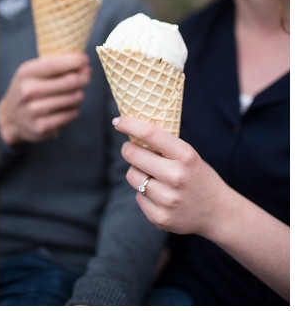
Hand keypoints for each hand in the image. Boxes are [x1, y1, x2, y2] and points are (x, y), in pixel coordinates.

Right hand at [0, 53, 90, 145]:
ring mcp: (34, 111)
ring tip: (73, 94)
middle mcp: (28, 91)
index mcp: (25, 73)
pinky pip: (72, 114)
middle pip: (70, 81)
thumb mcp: (32, 72)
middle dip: (83, 77)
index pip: (56, 65)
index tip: (85, 60)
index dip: (75, 61)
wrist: (10, 119)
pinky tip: (66, 108)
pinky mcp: (42, 127)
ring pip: (74, 98)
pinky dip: (73, 110)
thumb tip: (82, 61)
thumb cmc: (27, 90)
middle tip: (86, 77)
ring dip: (78, 94)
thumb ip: (53, 64)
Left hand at [114, 116, 232, 236]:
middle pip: (132, 154)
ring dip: (137, 173)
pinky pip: (138, 197)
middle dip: (128, 149)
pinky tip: (161, 196)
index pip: (150, 134)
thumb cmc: (198, 178)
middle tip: (132, 149)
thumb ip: (164, 146)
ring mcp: (167, 198)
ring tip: (155, 177)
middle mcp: (176, 176)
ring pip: (132, 176)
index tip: (118, 121)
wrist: (218, 212)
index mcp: (185, 156)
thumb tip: (131, 130)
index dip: (129, 124)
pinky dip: (144, 195)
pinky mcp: (160, 217)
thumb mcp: (189, 156)